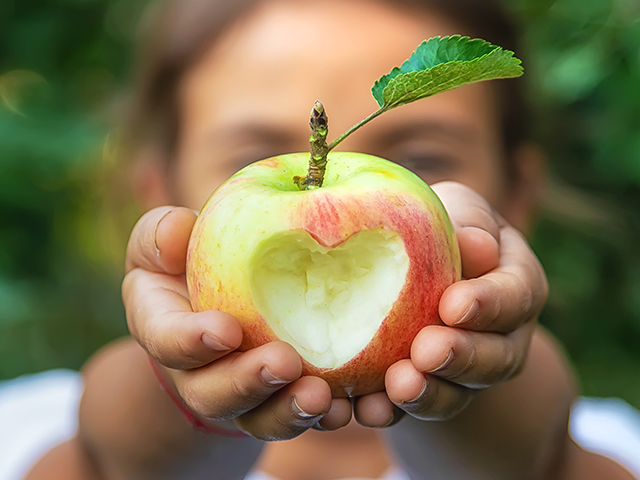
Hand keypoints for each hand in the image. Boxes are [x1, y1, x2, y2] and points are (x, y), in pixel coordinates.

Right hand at [122, 207, 352, 440]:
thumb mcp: (166, 240)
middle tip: (285, 363)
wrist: (220, 302)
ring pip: (260, 417)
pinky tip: (350, 406)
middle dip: (248, 383)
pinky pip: (301, 415)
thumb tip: (178, 228)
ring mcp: (243, 394)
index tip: (227, 330)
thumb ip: (161, 234)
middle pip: (214, 394)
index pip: (166, 341)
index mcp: (165, 330)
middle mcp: (199, 374)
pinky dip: (329, 415)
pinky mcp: (281, 398)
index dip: (192, 341)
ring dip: (290, 411)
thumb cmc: (190, 263)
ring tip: (322, 396)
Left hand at [351, 181, 547, 426]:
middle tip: (426, 351)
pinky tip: (369, 409)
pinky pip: (416, 408)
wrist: (411, 266)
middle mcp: (503, 335)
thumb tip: (475, 246)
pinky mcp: (430, 389)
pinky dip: (393, 411)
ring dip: (430, 393)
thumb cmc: (438, 227)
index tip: (454, 305)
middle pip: (496, 357)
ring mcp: (468, 371)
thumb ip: (468, 223)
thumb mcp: (455, 209)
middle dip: (462, 356)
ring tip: (399, 385)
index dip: (489, 304)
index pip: (515, 295)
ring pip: (459, 392)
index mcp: (515, 283)